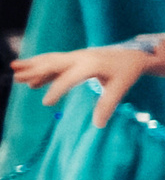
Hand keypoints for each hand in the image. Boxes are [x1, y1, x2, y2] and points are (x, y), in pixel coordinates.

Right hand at [12, 46, 154, 126]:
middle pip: (54, 63)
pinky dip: (41, 67)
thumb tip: (98, 125)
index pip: (70, 78)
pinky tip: (30, 79)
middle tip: (17, 78)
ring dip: (33, 66)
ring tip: (15, 71)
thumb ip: (108, 105)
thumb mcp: (120, 88)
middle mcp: (80, 57)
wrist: (133, 54)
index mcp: (91, 64)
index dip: (57, 90)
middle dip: (35, 70)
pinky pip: (54, 62)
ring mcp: (76, 56)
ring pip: (51, 61)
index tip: (46, 103)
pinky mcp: (75, 58)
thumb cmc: (127, 72)